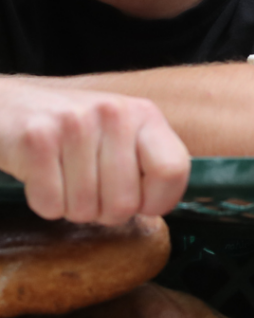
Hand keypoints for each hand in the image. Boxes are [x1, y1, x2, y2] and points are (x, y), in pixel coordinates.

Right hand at [0, 78, 190, 224]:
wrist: (10, 105)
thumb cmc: (74, 129)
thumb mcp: (122, 134)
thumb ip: (149, 162)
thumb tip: (162, 203)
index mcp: (145, 115)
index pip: (173, 170)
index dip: (159, 201)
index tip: (142, 204)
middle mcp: (114, 114)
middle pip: (125, 203)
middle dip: (106, 212)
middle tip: (92, 192)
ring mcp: (75, 124)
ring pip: (86, 209)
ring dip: (73, 208)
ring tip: (65, 180)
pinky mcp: (37, 139)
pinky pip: (51, 204)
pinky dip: (45, 203)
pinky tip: (44, 176)